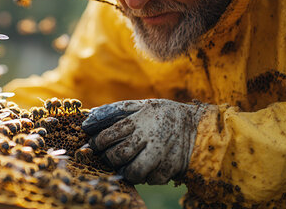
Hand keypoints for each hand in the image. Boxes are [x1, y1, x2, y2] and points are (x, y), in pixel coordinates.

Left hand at [82, 99, 208, 184]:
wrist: (197, 126)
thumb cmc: (163, 115)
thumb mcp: (142, 105)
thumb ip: (115, 111)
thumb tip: (88, 121)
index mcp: (139, 119)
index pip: (109, 135)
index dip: (97, 143)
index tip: (95, 145)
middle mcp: (149, 136)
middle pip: (118, 155)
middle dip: (109, 159)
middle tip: (109, 157)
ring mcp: (161, 153)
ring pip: (134, 171)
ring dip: (126, 171)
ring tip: (126, 166)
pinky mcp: (171, 167)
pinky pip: (151, 179)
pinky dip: (146, 177)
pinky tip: (147, 167)